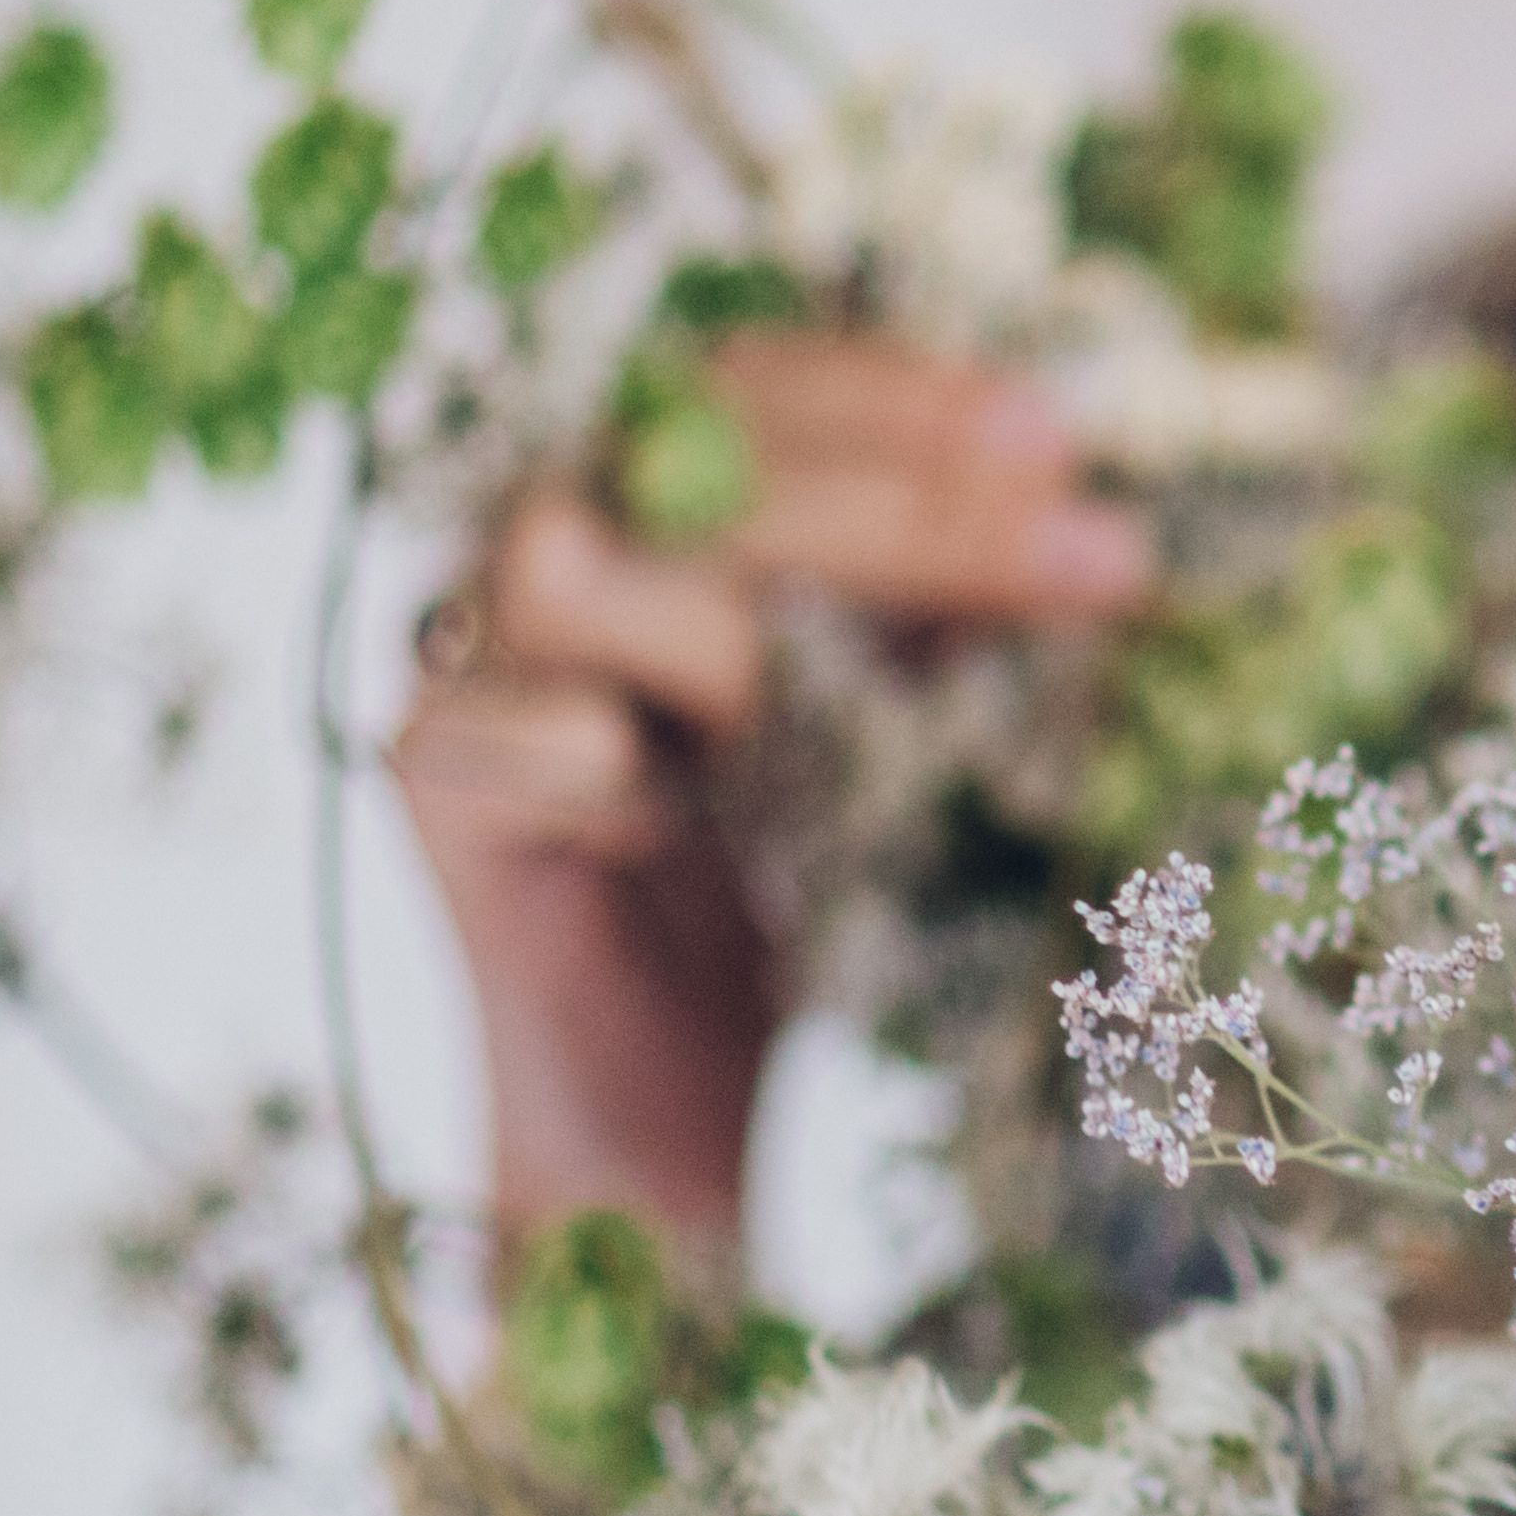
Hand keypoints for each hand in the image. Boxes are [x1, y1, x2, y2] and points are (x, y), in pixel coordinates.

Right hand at [394, 330, 1154, 1244]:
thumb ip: (956, 611)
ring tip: (868, 744)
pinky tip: (680, 838)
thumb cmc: (801, 897)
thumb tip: (1095, 512)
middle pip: (685, 465)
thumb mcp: (909, 727)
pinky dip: (626, 782)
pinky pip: (529, 738)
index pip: (752, 389)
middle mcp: (544, 544)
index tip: (1060, 438)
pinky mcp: (421, 776)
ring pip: (576, 574)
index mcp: (653, 501)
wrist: (671, 1127)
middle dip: (902, 508)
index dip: (897, 400)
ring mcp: (462, 651)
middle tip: (1091, 553)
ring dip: (748, 648)